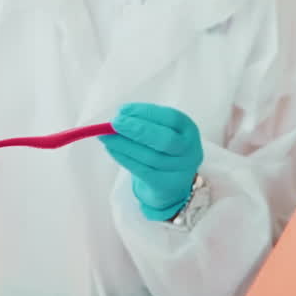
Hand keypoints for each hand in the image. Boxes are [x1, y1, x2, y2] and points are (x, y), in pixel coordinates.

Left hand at [102, 104, 203, 221]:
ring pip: (149, 156)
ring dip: (124, 144)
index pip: (171, 118)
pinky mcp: (165, 185)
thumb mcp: (163, 131)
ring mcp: (179, 170)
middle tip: (114, 123)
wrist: (172, 184)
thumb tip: (119, 116)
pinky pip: (141, 171)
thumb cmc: (164, 150)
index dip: (146, 113)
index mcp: (189, 130)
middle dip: (137, 129)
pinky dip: (123, 158)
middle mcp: (189, 150)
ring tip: (106, 136)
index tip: (123, 110)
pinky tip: (111, 149)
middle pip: (165, 139)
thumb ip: (145, 122)